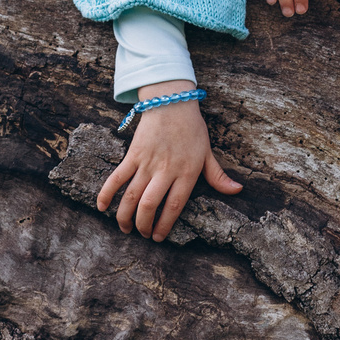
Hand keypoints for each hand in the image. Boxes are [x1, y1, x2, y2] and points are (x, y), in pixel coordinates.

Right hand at [96, 80, 241, 239]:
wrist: (171, 102)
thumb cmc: (192, 128)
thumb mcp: (207, 153)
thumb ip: (218, 176)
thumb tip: (237, 190)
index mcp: (186, 172)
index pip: (175, 205)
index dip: (165, 224)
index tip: (159, 237)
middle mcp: (166, 170)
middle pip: (150, 204)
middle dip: (144, 224)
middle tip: (142, 235)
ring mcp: (147, 162)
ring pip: (132, 195)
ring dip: (125, 215)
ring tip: (125, 229)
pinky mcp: (133, 154)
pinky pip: (117, 177)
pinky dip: (107, 192)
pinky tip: (102, 207)